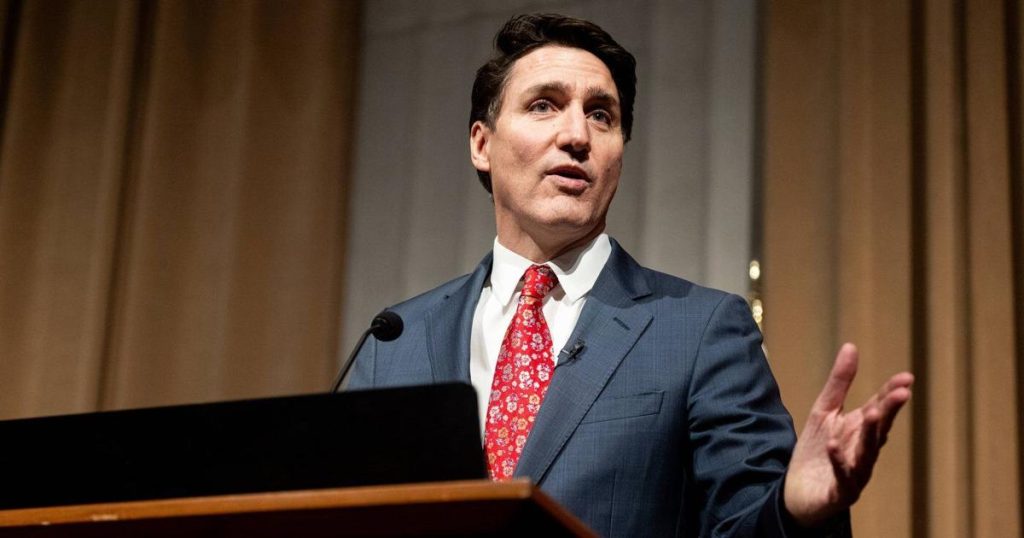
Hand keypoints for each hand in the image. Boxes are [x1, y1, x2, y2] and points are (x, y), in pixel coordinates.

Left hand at [783, 343, 913, 526]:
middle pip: (878, 429)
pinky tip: (835, 445)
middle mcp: (863, 452)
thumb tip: (851, 346)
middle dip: (889, 411)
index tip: (907, 378)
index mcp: (860, 431)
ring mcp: (854, 474)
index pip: (879, 408)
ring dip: (872, 435)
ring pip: (867, 454)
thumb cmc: (816, 452)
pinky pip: (842, 477)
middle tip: (901, 392)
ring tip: (874, 413)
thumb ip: (839, 383)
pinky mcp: (839, 493)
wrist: (795, 493)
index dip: (891, 394)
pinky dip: (839, 462)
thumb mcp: (824, 411)